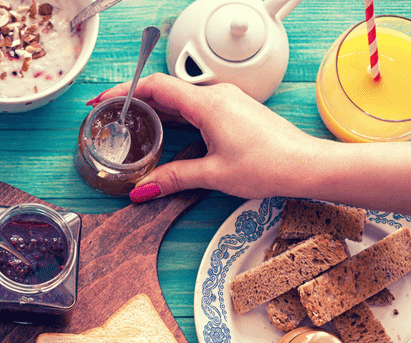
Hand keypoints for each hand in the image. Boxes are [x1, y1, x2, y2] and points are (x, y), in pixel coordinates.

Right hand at [90, 73, 323, 201]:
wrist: (306, 165)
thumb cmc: (270, 165)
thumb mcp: (214, 174)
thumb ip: (175, 177)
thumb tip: (144, 188)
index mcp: (208, 104)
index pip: (156, 86)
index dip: (125, 91)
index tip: (104, 100)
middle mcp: (218, 96)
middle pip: (166, 90)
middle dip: (135, 100)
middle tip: (112, 114)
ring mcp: (228, 101)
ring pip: (181, 98)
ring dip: (156, 108)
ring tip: (134, 123)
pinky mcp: (235, 111)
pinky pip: (197, 106)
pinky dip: (175, 115)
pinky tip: (168, 130)